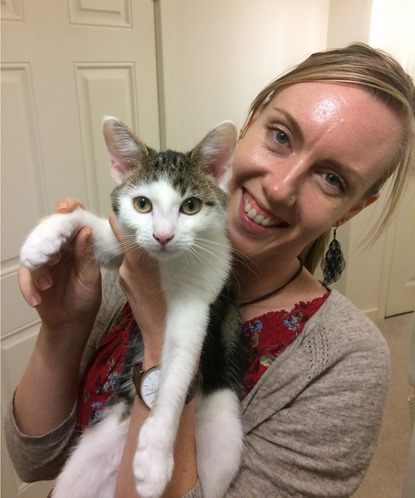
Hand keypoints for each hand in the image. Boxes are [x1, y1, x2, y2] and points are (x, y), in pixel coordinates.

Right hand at [18, 198, 101, 331]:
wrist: (72, 323)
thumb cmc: (86, 298)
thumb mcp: (91, 277)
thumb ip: (86, 255)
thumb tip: (86, 230)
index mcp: (78, 243)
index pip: (73, 218)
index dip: (68, 208)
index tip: (65, 209)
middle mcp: (60, 247)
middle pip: (47, 229)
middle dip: (47, 237)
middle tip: (53, 255)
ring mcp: (45, 260)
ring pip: (33, 250)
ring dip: (39, 268)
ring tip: (48, 284)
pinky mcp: (32, 274)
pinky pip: (25, 274)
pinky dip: (29, 286)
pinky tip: (37, 299)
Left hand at [109, 214, 164, 366]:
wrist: (161, 335)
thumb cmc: (177, 304)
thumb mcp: (179, 272)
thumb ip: (169, 250)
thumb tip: (169, 233)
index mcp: (138, 261)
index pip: (122, 230)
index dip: (124, 216)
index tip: (128, 205)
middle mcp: (126, 267)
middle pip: (125, 240)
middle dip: (134, 229)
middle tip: (145, 219)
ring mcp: (124, 277)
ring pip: (128, 254)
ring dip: (137, 247)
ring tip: (152, 243)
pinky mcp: (126, 287)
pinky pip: (130, 267)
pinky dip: (138, 262)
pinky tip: (151, 266)